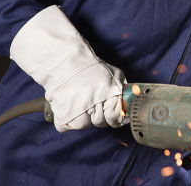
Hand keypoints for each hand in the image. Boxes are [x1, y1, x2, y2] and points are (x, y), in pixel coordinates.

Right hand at [10, 5, 126, 132]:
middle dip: (99, 115)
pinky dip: (67, 119)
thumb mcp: (114, 74)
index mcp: (109, 96)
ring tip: (80, 101)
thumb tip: (127, 104)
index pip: (115, 118)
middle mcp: (95, 106)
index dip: (114, 118)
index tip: (112, 116)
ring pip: (84, 126)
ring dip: (83, 117)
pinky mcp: (62, 117)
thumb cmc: (90, 67)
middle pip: (100, 122)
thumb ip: (123, 89)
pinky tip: (69, 105)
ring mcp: (78, 114)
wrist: (64, 63)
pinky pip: (67, 126)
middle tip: (92, 102)